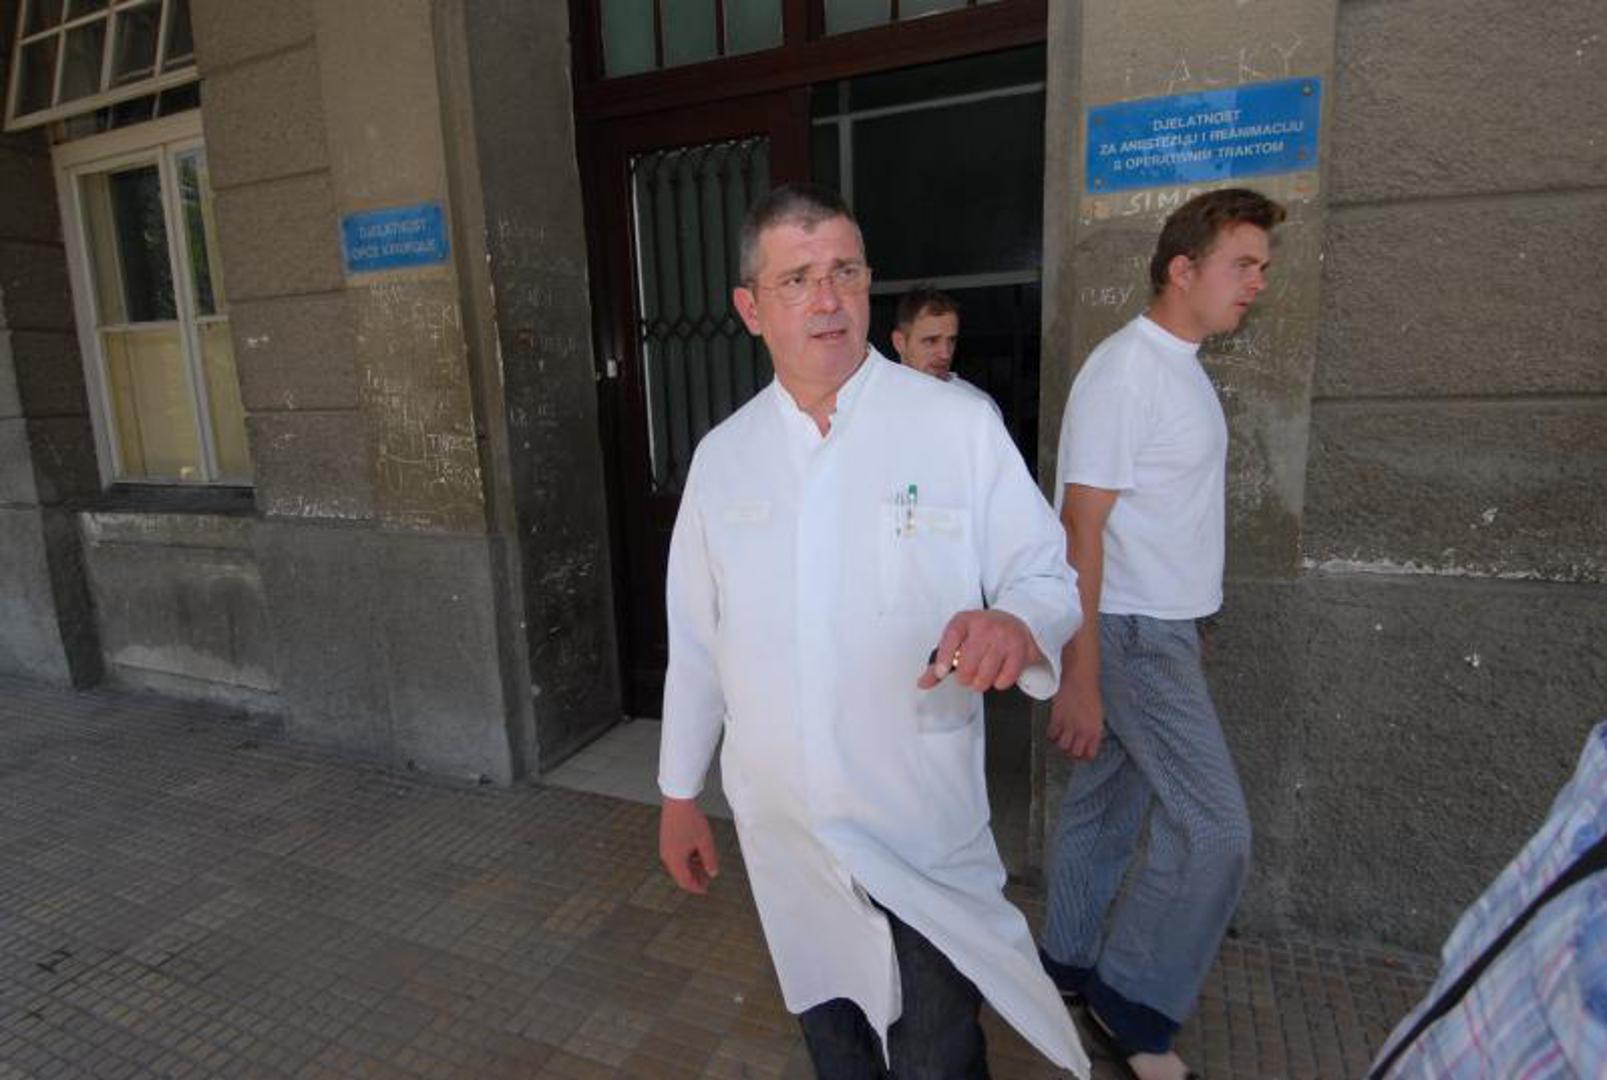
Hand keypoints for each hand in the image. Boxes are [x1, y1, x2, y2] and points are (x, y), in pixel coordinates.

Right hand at [659, 797, 718, 893]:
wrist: (678, 800)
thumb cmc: (691, 821)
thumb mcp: (705, 842)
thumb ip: (710, 860)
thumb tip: (713, 873)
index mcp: (675, 860)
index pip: (685, 882)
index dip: (697, 888)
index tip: (707, 890)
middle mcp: (667, 857)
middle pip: (681, 874)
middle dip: (695, 877)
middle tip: (709, 875)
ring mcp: (665, 848)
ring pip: (679, 865)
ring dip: (692, 867)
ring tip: (706, 862)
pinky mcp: (667, 840)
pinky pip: (677, 856)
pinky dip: (688, 858)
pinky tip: (698, 852)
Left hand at [917, 610, 1042, 692]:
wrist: (1017, 621)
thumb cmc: (983, 633)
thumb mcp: (959, 639)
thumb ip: (941, 660)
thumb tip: (924, 682)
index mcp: (965, 621)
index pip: (951, 638)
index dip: (944, 658)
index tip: (940, 673)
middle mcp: (984, 627)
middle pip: (967, 667)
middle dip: (965, 678)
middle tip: (969, 673)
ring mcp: (1003, 638)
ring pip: (984, 677)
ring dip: (980, 683)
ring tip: (982, 674)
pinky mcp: (1019, 650)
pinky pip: (1003, 680)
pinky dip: (999, 683)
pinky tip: (998, 672)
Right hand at [1047, 679, 1102, 760]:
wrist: (1080, 680)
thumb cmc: (1090, 694)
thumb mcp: (1097, 716)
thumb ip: (1091, 730)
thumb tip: (1085, 740)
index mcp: (1096, 732)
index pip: (1089, 755)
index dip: (1084, 756)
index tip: (1080, 753)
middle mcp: (1083, 732)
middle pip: (1074, 753)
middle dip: (1071, 751)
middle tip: (1069, 745)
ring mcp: (1069, 726)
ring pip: (1062, 746)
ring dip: (1061, 743)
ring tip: (1061, 736)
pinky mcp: (1057, 719)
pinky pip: (1051, 735)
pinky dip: (1051, 734)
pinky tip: (1054, 729)